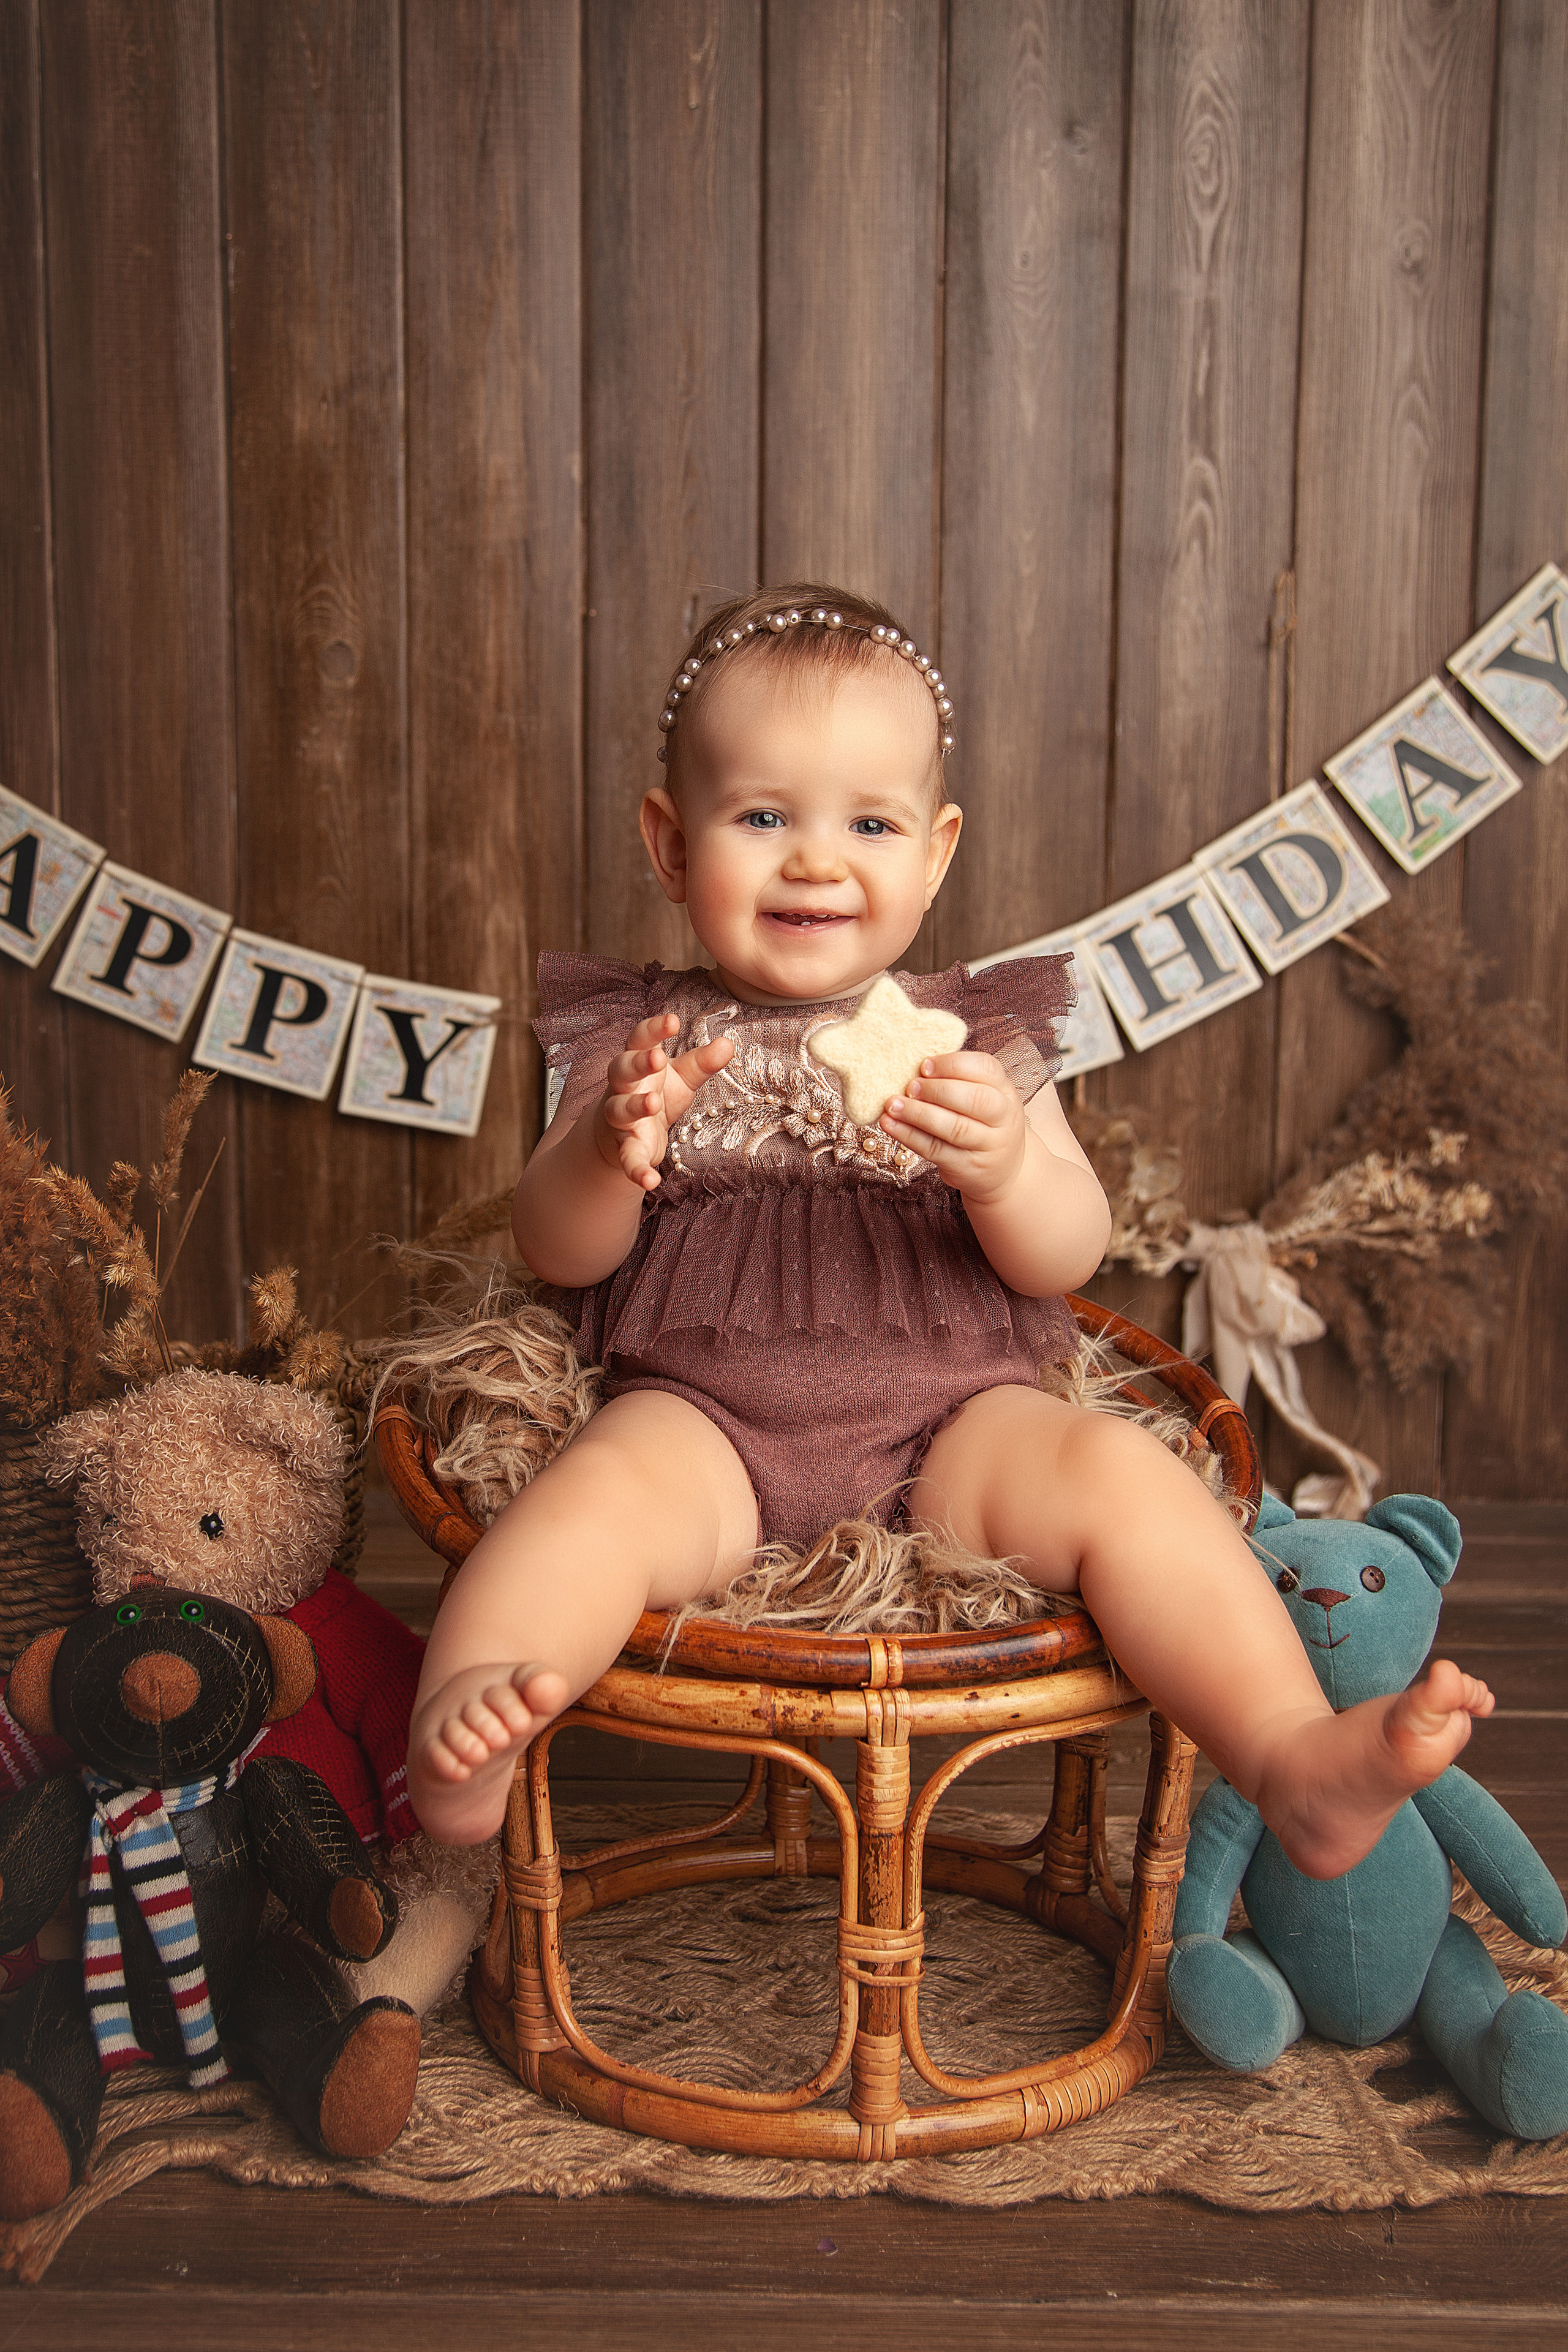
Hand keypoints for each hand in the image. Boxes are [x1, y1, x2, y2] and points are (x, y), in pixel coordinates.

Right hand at [596, 1012, 733, 1191]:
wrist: (621, 1134)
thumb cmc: (654, 1094)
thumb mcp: (682, 1078)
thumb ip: (702, 1063)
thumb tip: (728, 1043)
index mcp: (637, 1062)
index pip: (639, 1039)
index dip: (653, 1029)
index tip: (673, 1020)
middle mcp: (622, 1087)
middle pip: (621, 1069)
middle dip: (637, 1063)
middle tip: (658, 1058)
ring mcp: (619, 1119)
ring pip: (618, 1110)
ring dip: (634, 1106)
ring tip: (653, 1102)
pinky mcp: (624, 1148)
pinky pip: (627, 1158)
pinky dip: (636, 1170)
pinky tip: (651, 1182)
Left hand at [879, 1051, 1026, 1205]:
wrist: (1002, 1171)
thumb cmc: (984, 1125)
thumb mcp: (986, 1099)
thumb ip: (960, 1081)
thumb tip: (915, 1068)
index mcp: (1005, 1092)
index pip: (986, 1069)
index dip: (953, 1064)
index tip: (924, 1065)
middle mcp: (1003, 1118)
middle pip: (975, 1099)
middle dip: (937, 1090)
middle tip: (910, 1086)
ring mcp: (988, 1146)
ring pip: (954, 1128)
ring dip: (918, 1114)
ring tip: (893, 1105)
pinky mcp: (967, 1167)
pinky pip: (936, 1150)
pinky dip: (909, 1136)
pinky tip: (891, 1125)